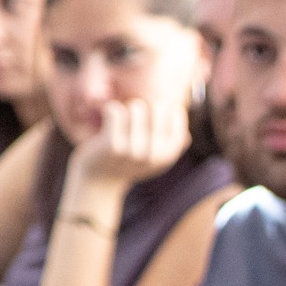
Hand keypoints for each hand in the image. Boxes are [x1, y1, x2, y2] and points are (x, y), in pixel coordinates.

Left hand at [68, 96, 191, 188]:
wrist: (100, 180)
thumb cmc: (130, 163)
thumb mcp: (156, 159)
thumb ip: (172, 146)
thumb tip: (185, 129)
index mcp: (169, 153)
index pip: (176, 113)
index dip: (164, 106)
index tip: (152, 112)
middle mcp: (155, 153)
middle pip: (158, 107)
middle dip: (145, 105)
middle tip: (135, 114)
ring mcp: (134, 150)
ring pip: (136, 107)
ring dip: (127, 108)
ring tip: (121, 118)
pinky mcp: (113, 145)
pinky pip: (116, 111)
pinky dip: (111, 109)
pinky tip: (109, 115)